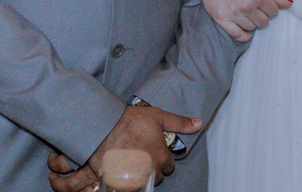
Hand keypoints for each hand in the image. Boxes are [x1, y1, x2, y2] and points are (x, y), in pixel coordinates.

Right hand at [47, 103, 201, 190]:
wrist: (103, 127)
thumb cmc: (130, 121)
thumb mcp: (157, 117)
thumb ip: (179, 123)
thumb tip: (198, 123)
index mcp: (161, 156)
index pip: (169, 166)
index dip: (162, 158)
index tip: (154, 151)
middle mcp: (150, 170)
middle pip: (157, 176)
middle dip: (152, 168)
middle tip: (142, 155)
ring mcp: (135, 179)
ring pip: (144, 183)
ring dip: (141, 175)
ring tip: (132, 162)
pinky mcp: (119, 184)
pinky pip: (128, 188)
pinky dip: (127, 182)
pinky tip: (123, 170)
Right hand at [180, 0, 290, 41]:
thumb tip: (289, 4)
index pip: (274, 12)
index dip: (270, 8)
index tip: (264, 4)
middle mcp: (247, 6)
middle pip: (264, 22)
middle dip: (262, 16)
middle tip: (254, 8)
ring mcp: (234, 14)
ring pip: (252, 28)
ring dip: (251, 22)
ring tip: (246, 12)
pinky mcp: (222, 19)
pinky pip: (237, 35)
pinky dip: (243, 36)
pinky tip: (246, 33)